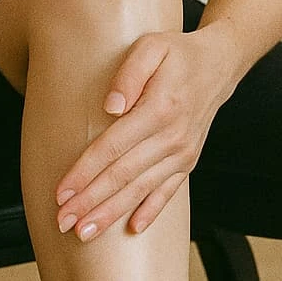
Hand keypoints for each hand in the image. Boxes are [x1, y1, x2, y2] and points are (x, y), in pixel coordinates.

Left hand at [53, 29, 239, 239]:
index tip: (62, 192)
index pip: (113, 148)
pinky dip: (150, 211)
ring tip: (84, 233)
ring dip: (111, 213)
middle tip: (62, 222)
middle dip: (90, 202)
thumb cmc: (177, 53)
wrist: (220, 65)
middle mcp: (172, 137)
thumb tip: (110, 107)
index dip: (85, 172)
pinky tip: (132, 230)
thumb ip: (129, 73)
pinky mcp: (188, 161)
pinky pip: (167, 192)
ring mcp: (182, 153)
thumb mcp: (151, 47)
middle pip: (123, 176)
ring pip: (141, 189)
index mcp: (159, 109)